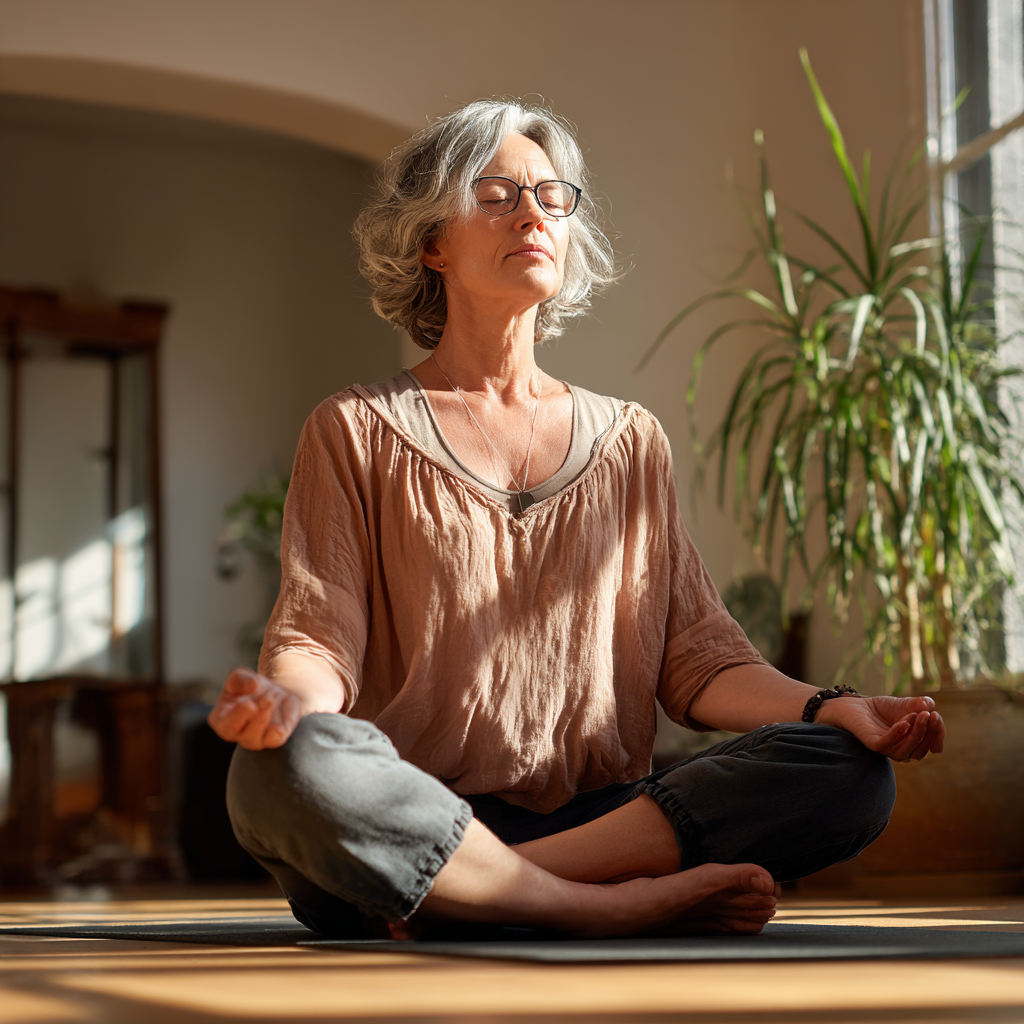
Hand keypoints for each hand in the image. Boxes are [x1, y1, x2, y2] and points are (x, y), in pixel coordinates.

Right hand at [208, 668, 303, 749]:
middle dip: (257, 718)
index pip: (226, 727)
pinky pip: (275, 741)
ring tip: (271, 700)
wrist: (273, 688)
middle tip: (266, 700)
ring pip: (258, 740)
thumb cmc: (249, 686)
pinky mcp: (275, 737)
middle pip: (244, 736)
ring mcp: (256, 739)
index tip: (249, 703)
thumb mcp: (239, 676)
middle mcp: (238, 733)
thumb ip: (240, 679)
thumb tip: (252, 684)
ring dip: (266, 720)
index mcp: (222, 720)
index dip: (238, 716)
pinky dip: (278, 733)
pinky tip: (280, 724)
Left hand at [816, 694, 944, 761]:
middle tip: (930, 715)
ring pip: (905, 751)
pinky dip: (896, 736)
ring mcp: (886, 748)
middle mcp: (901, 749)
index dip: (937, 735)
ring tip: (918, 716)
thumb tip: (930, 704)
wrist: (856, 705)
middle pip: (920, 751)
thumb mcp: (906, 704)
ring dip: (915, 735)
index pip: (931, 747)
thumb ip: (920, 705)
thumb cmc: (883, 708)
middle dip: (928, 733)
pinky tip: (903, 723)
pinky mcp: (872, 744)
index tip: (937, 717)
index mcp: (912, 743)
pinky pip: (886, 745)